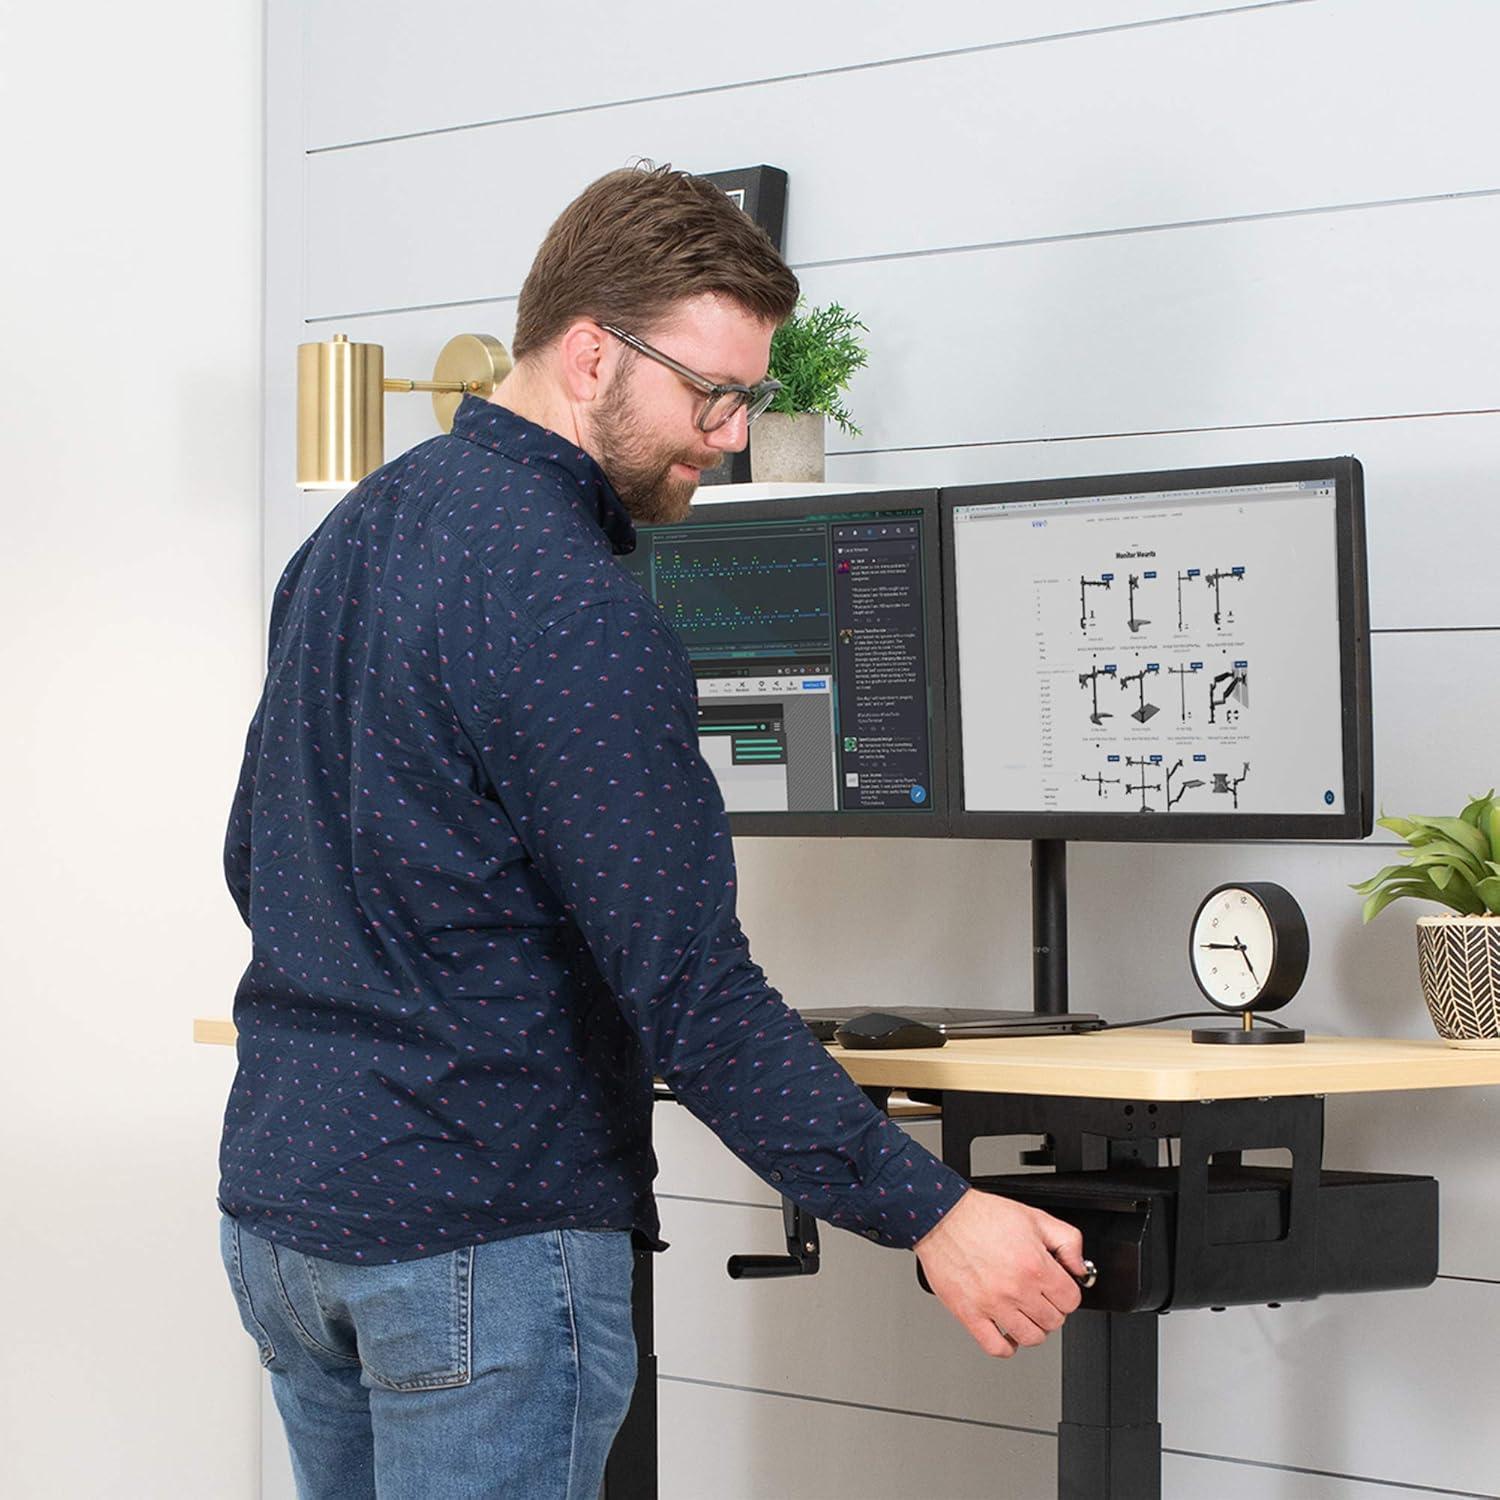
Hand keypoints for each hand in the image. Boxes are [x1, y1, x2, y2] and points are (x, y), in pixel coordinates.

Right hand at [914, 1189, 1085, 1357]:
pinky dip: (1007, 1346)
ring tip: (1025, 1312)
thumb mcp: (1035, 1217)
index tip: (1058, 1288)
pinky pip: (996, 1347)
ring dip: (1033, 1327)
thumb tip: (1080, 1267)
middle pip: (1053, 1321)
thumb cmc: (983, 1216)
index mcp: (1035, 1265)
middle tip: (1040, 1296)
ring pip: (1030, 1338)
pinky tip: (1007, 1332)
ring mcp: (992, 1305)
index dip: (1066, 1293)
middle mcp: (1015, 1289)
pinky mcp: (969, 1314)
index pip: (1070, 1300)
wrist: (943, 1216)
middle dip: (1051, 1308)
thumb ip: (1068, 1241)